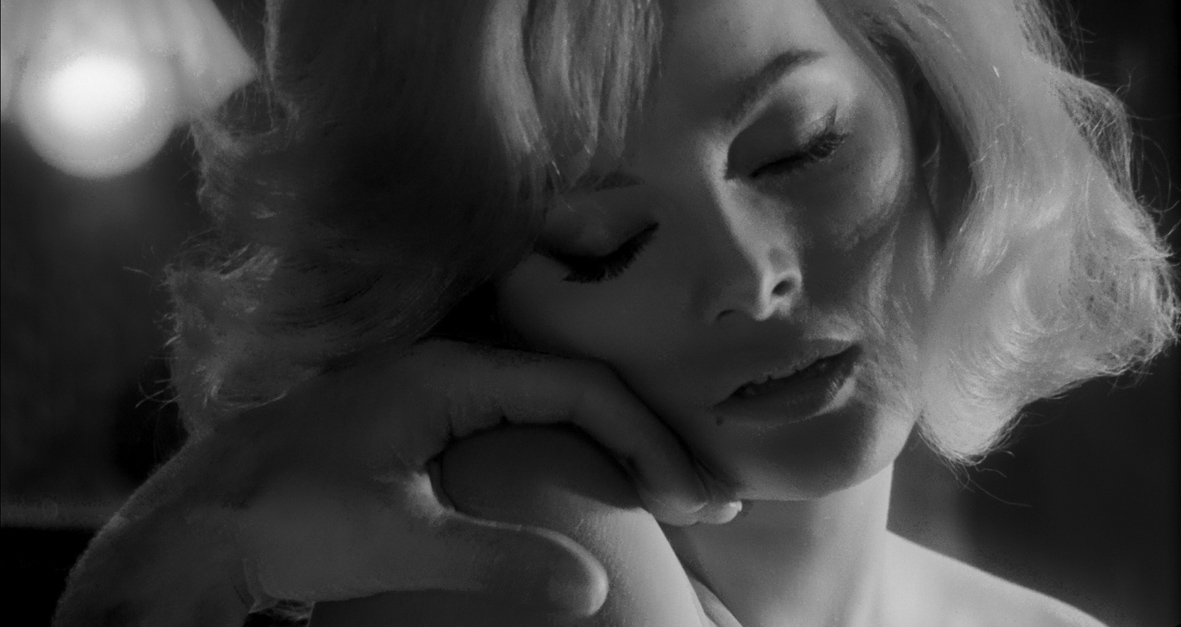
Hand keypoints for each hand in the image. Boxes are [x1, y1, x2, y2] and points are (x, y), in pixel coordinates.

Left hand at [55, 340, 739, 624]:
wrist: (200, 522)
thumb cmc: (287, 519)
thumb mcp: (398, 540)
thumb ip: (499, 555)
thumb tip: (594, 583)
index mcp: (449, 375)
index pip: (578, 388)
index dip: (645, 439)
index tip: (694, 497)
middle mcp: (447, 370)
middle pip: (573, 387)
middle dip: (643, 438)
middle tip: (704, 498)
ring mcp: (430, 395)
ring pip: (547, 405)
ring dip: (608, 444)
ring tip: (664, 492)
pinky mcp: (416, 427)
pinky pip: (515, 425)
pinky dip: (567, 454)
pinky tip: (588, 486)